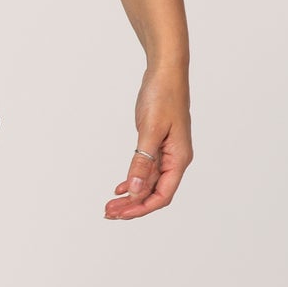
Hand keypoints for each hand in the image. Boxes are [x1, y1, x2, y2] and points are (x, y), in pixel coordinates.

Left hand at [105, 70, 191, 218]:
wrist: (165, 73)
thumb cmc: (163, 96)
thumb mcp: (150, 129)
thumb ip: (142, 161)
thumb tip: (136, 189)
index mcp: (179, 158)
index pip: (162, 195)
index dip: (141, 207)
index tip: (121, 214)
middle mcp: (175, 159)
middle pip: (154, 193)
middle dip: (132, 205)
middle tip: (108, 212)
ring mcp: (166, 153)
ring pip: (148, 183)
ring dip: (130, 195)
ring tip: (110, 205)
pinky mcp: (157, 145)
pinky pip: (146, 170)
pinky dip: (133, 180)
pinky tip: (120, 188)